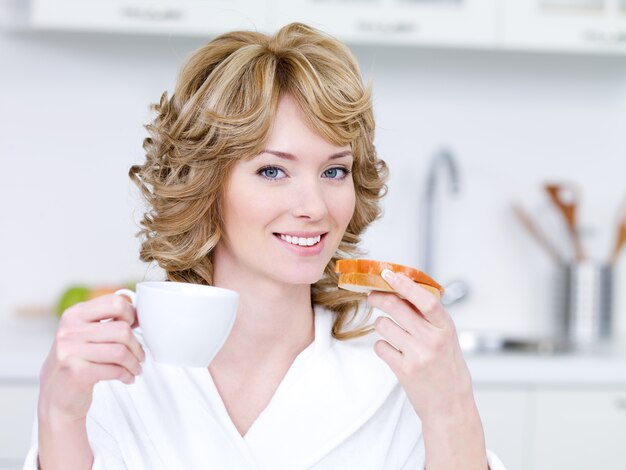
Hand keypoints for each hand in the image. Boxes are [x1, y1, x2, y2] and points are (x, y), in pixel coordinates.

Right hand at [38, 294, 144, 422]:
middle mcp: (70, 330)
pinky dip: (127, 375)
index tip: (134, 327)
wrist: (55, 393)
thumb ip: (108, 320)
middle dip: (137, 345)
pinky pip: (114, 371)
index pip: (114, 302)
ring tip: (136, 368)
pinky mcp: (77, 373)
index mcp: (75, 314)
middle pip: (122, 330)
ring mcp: (71, 351)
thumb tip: (139, 315)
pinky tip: (128, 378)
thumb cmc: (75, 360)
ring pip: (121, 351)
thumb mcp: (85, 333)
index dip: (131, 314)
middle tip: (140, 355)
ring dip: (134, 362)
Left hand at [366, 269, 472, 421]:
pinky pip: (380, 347)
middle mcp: (433, 339)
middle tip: (372, 297)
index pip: (425, 298)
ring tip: (390, 332)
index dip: (405, 284)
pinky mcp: (404, 370)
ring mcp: (418, 355)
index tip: (389, 274)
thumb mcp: (447, 337)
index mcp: (446, 327)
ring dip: (381, 325)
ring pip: (383, 326)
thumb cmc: (448, 369)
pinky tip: (392, 351)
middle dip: (378, 298)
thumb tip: (402, 290)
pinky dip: (382, 346)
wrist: (450, 406)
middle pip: (396, 307)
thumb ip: (429, 317)